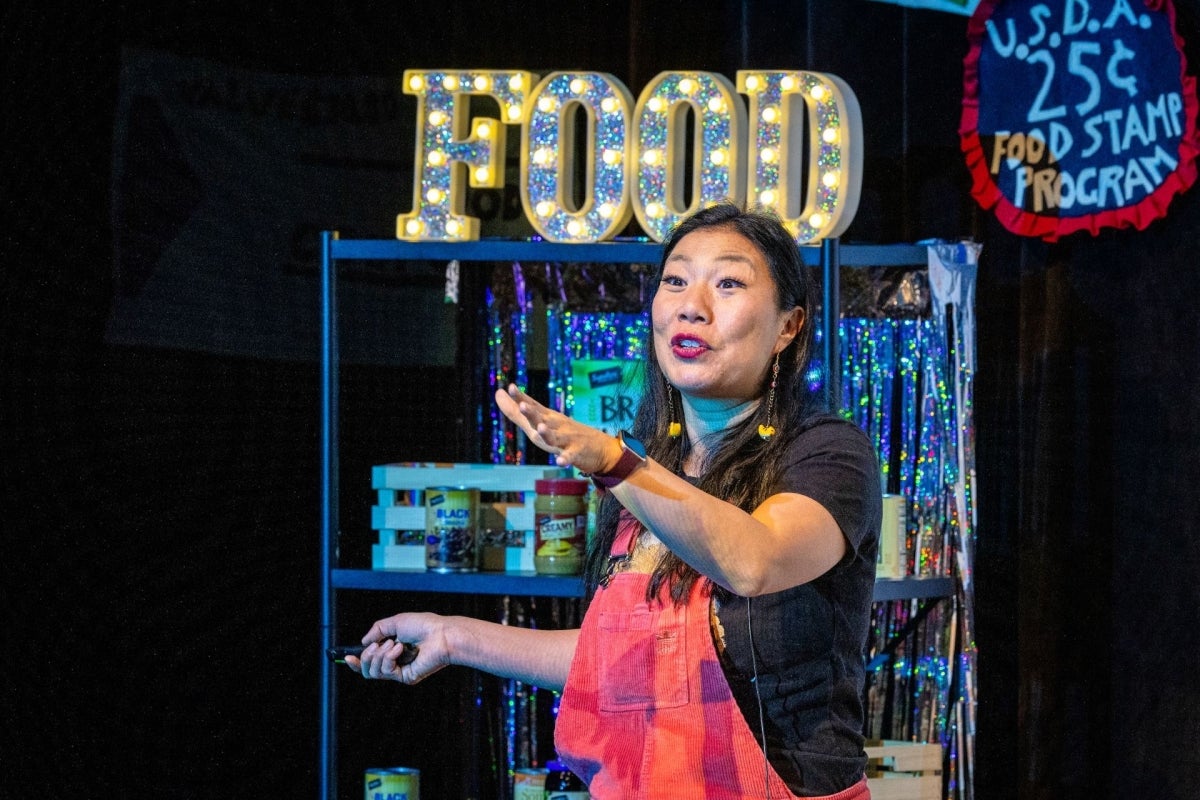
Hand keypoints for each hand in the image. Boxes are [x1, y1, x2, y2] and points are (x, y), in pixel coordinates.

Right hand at [345, 612, 449, 683]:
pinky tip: (400, 648)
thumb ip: (377, 630)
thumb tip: (363, 642)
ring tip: (394, 644)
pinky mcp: (406, 677)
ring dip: (379, 655)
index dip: (356, 662)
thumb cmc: (423, 625)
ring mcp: (400, 672)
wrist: (441, 634)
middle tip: (377, 645)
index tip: (347, 657)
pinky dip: (388, 658)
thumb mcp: (395, 622)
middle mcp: (395, 663)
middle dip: (366, 656)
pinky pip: (385, 672)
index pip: (370, 662)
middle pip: (367, 670)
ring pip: (373, 672)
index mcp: (392, 651)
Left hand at [494, 384, 620, 473]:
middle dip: (532, 413)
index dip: (521, 398)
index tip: (511, 388)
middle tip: (522, 405)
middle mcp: (555, 426)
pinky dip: (565, 458)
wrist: (598, 448)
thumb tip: (498, 393)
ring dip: (548, 433)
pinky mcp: (577, 453)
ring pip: (555, 436)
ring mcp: (567, 439)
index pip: (532, 406)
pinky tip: (559, 461)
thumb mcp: (539, 422)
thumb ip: (516, 412)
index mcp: (545, 418)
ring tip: (541, 427)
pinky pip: (570, 456)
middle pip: (542, 418)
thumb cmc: (563, 433)